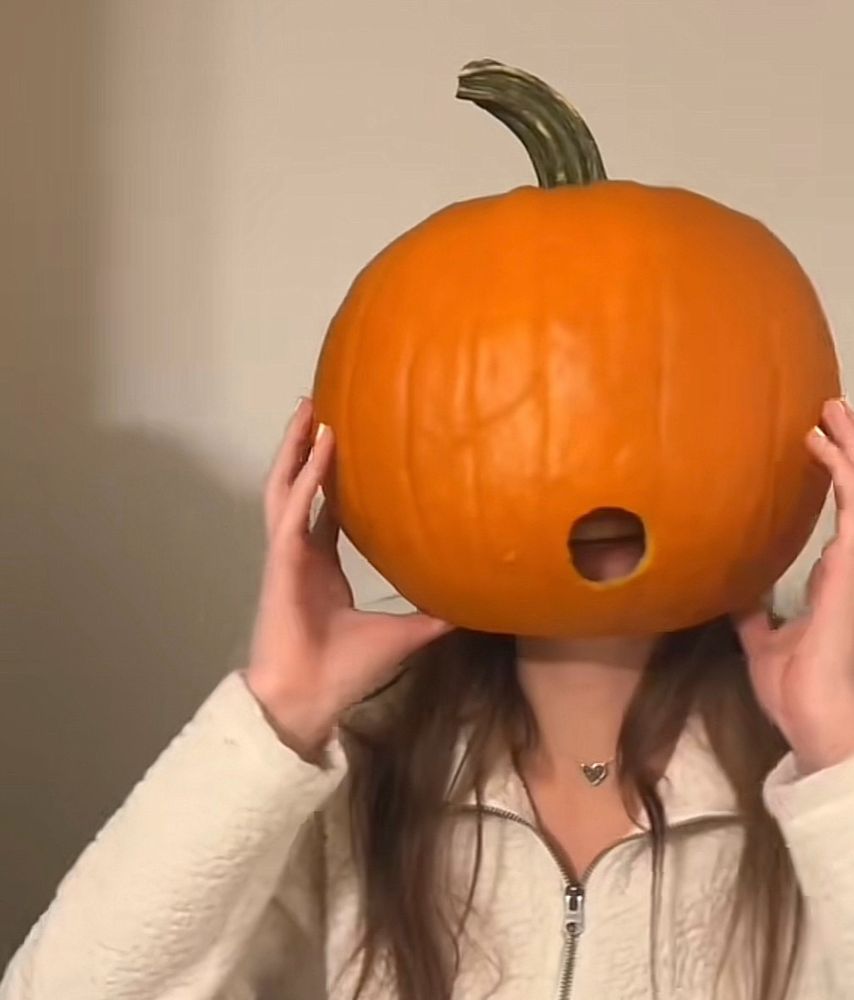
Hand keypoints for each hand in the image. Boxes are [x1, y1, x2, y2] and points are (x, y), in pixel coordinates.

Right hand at [244, 398, 452, 756]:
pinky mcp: (282, 561)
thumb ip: (429, 618)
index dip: (328, 478)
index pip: (323, 510)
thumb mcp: (399, 634)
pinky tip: (322, 451)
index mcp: (320, 566)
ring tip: (308, 410)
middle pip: (297, 486)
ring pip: (284, 487)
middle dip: (305, 447)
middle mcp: (300, 552)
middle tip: (318, 407)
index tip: (344, 445)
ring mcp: (287, 554)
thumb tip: (469, 609)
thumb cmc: (344, 668)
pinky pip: (293, 512)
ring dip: (296, 449)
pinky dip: (306, 480)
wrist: (309, 697)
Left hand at [736, 398, 853, 775]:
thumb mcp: (762, 643)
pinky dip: (844, 472)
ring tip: (833, 412)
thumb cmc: (795, 690)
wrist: (811, 720)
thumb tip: (731, 592)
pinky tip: (828, 443)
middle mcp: (849, 569)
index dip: (833, 484)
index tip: (815, 450)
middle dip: (848, 454)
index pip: (838, 521)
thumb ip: (754, 614)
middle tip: (831, 414)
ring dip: (851, 452)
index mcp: (833, 583)